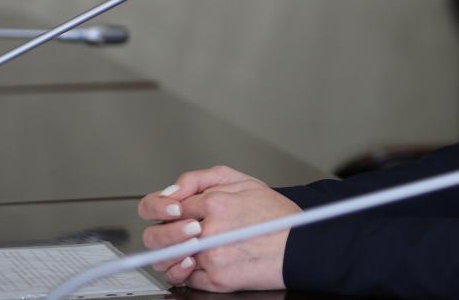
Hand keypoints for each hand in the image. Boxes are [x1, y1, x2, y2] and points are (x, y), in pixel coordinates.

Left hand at [137, 165, 300, 290]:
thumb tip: (174, 191)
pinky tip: (199, 264)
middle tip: (176, 234)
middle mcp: (210, 230)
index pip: (169, 205)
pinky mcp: (216, 279)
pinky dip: (187, 273)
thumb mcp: (246, 182)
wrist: (300, 248)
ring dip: (171, 256)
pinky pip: (186, 279)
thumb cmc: (277, 217)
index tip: (174, 214)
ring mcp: (211, 256)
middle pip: (159, 234)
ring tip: (188, 251)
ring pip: (167, 259)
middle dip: (162, 234)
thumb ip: (205, 179)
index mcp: (216, 202)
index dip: (169, 209)